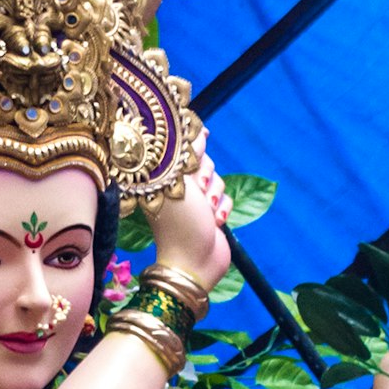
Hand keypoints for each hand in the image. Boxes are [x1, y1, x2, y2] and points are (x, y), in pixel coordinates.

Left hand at [144, 125, 231, 296]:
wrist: (193, 262)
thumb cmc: (179, 223)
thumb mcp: (179, 180)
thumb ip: (185, 152)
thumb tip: (197, 127)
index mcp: (163, 175)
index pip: (183, 145)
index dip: (194, 148)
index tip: (196, 157)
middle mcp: (177, 185)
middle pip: (204, 160)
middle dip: (208, 175)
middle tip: (200, 191)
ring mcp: (193, 200)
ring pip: (217, 179)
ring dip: (216, 194)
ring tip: (206, 211)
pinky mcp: (209, 213)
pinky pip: (226, 198)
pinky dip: (224, 208)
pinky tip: (215, 221)